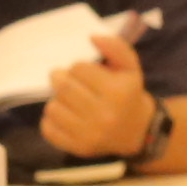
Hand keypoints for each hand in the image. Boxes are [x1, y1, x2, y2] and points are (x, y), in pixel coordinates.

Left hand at [40, 34, 156, 162]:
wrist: (137, 132)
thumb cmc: (128, 94)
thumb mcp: (130, 68)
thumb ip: (116, 47)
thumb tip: (92, 37)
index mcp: (118, 92)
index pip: (79, 68)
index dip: (79, 67)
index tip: (85, 74)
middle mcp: (104, 115)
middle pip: (63, 87)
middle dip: (61, 80)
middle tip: (65, 80)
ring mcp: (90, 134)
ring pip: (53, 107)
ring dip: (57, 100)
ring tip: (69, 100)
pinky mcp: (78, 148)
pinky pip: (48, 129)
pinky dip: (51, 120)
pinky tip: (65, 116)